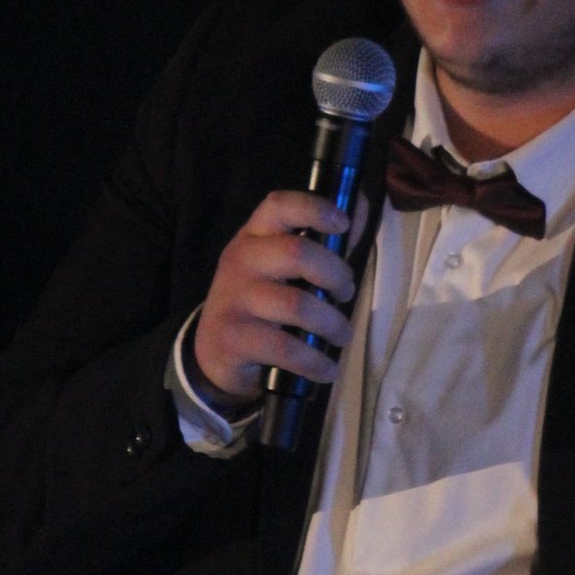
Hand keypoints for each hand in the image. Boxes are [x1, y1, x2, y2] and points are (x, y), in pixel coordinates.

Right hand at [192, 191, 364, 408]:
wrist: (215, 352)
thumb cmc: (263, 302)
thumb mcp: (284, 269)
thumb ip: (322, 242)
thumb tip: (359, 207)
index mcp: (255, 235)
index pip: (279, 206)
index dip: (314, 209)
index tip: (343, 225)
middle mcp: (240, 260)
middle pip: (296, 253)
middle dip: (335, 274)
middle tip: (346, 293)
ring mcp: (233, 299)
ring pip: (296, 305)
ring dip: (332, 323)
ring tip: (342, 335)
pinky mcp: (232, 338)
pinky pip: (285, 349)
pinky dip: (315, 362)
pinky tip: (326, 369)